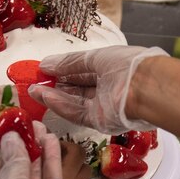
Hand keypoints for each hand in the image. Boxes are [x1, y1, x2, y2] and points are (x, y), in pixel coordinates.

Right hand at [29, 45, 166, 133]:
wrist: (145, 88)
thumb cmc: (126, 66)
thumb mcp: (95, 57)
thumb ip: (69, 62)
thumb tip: (46, 64)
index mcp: (110, 69)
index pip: (82, 70)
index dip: (63, 69)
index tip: (44, 69)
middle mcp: (107, 88)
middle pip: (77, 88)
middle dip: (56, 84)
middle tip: (35, 81)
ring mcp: (103, 106)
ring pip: (74, 102)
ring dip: (53, 96)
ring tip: (34, 89)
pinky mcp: (99, 121)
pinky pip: (76, 112)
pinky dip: (60, 105)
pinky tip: (45, 96)